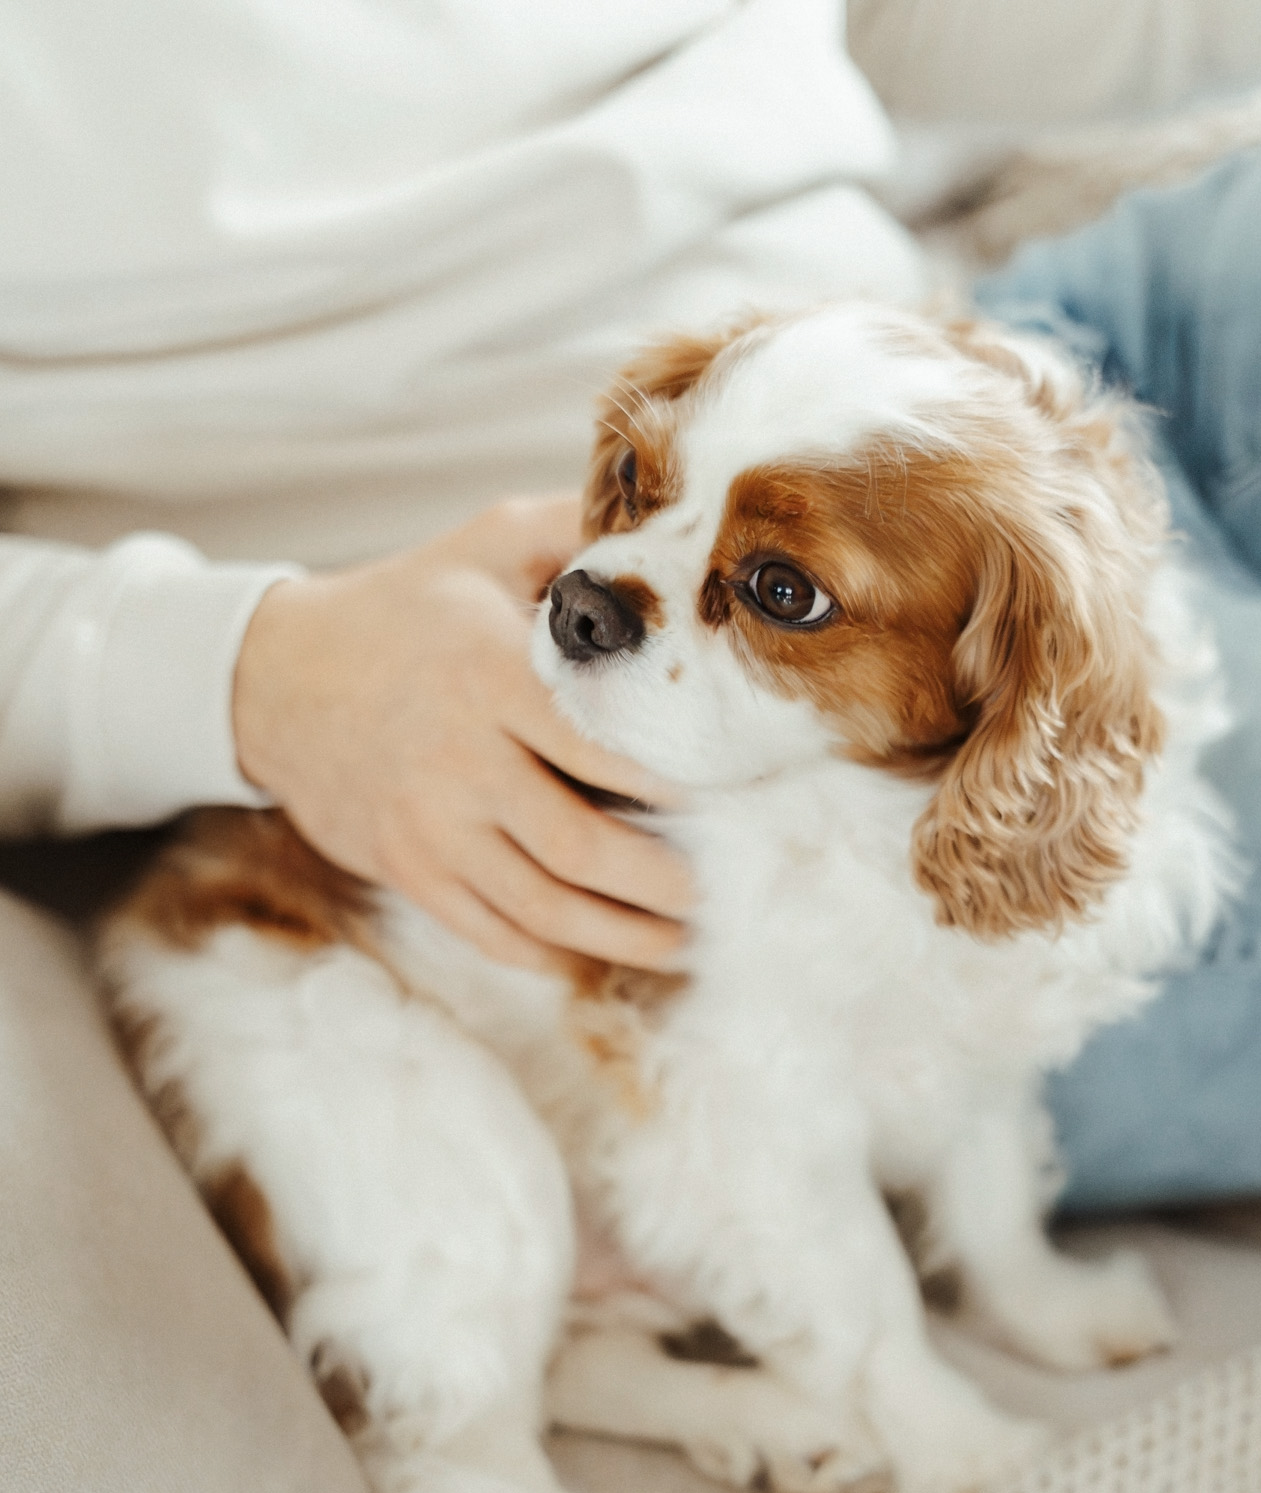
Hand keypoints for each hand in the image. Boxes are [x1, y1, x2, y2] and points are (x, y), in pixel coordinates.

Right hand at [232, 497, 690, 972]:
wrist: (270, 679)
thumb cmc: (403, 608)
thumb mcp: (484, 545)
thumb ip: (576, 528)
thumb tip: (674, 515)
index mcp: (489, 677)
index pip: (602, 747)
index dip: (677, 783)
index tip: (736, 800)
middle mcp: (459, 761)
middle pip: (582, 848)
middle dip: (664, 883)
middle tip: (723, 892)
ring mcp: (430, 826)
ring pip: (544, 908)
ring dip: (624, 936)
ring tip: (683, 940)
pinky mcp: (407, 871)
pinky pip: (492, 934)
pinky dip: (554, 954)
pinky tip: (602, 952)